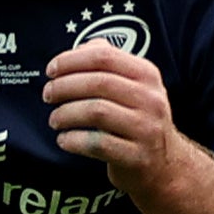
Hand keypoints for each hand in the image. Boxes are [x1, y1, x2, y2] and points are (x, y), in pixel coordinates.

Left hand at [41, 43, 186, 190]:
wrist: (165, 165)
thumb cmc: (140, 121)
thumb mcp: (135, 86)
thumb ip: (110, 63)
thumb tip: (80, 49)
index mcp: (147, 75)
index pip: (104, 57)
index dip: (71, 61)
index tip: (51, 70)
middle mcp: (150, 99)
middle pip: (98, 83)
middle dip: (64, 87)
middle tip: (48, 94)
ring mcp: (146, 128)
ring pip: (96, 112)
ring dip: (66, 114)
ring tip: (54, 119)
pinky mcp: (136, 156)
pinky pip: (98, 144)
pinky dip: (73, 140)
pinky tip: (64, 139)